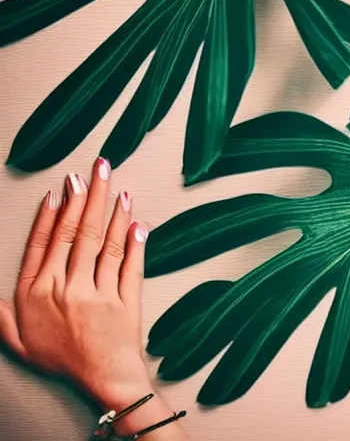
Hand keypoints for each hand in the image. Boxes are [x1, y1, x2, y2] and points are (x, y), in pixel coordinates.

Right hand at [0, 158, 150, 408]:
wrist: (103, 380)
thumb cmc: (62, 357)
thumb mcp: (21, 341)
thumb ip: (4, 315)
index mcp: (39, 293)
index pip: (44, 243)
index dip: (52, 214)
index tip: (61, 190)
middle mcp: (66, 289)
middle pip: (77, 233)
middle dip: (87, 196)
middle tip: (95, 169)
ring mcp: (98, 293)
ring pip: (104, 243)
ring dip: (112, 211)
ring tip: (117, 186)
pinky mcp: (125, 299)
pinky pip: (130, 263)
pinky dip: (135, 240)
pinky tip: (137, 220)